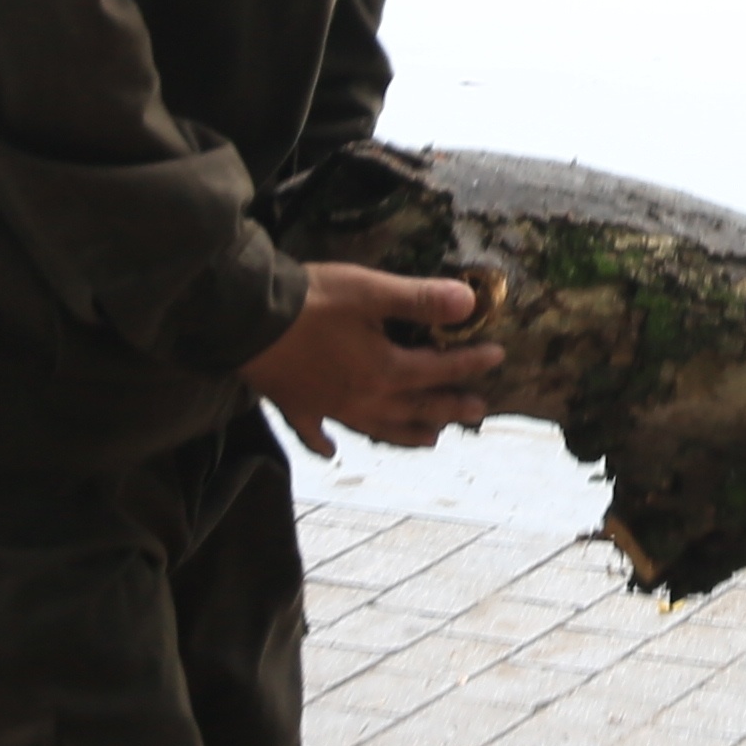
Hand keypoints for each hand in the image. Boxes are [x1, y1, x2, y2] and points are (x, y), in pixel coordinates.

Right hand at [243, 262, 500, 456]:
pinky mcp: (296, 406)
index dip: (470, 363)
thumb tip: (469, 304)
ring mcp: (328, 407)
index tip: (498, 357)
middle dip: (448, 408)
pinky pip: (314, 434)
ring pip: (377, 428)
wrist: (248, 321)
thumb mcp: (371, 291)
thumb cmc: (312, 302)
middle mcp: (362, 398)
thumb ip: (420, 300)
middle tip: (476, 412)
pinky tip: (332, 453)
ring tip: (430, 441)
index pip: (438, 369)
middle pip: (415, 408)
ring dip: (405, 435)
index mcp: (384, 370)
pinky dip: (325, 445)